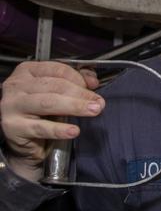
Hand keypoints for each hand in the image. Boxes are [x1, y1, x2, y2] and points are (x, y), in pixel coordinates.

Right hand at [0, 61, 103, 181]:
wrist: (24, 141)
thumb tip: (92, 80)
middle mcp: (17, 86)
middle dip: (81, 94)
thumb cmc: (40, 113)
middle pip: (54, 86)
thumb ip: (75, 82)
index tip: (94, 86)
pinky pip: (40, 127)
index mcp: (27, 72)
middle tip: (98, 103)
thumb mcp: (57, 93)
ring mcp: (12, 106)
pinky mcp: (13, 126)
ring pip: (48, 103)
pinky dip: (59, 129)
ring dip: (75, 106)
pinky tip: (73, 131)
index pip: (57, 70)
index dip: (79, 78)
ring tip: (93, 111)